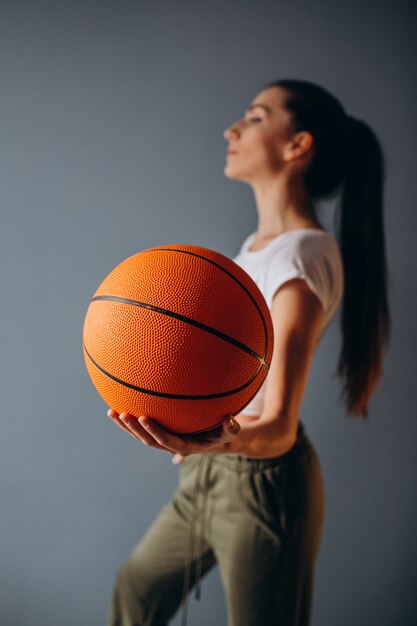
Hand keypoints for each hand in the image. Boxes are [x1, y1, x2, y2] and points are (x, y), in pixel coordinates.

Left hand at [107, 409, 240, 463]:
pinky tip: (115, 407)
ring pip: (141, 436)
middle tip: (123, 414)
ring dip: (125, 426)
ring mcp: (163, 440)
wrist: (217, 439)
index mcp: (186, 446)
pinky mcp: (159, 433)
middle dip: (134, 428)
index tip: (143, 417)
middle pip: (148, 440)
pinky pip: (141, 428)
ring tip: (111, 412)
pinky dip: (128, 421)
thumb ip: (232, 428)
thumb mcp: (231, 431)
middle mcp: (171, 445)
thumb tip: (231, 420)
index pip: (166, 440)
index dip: (154, 430)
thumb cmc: (224, 433)